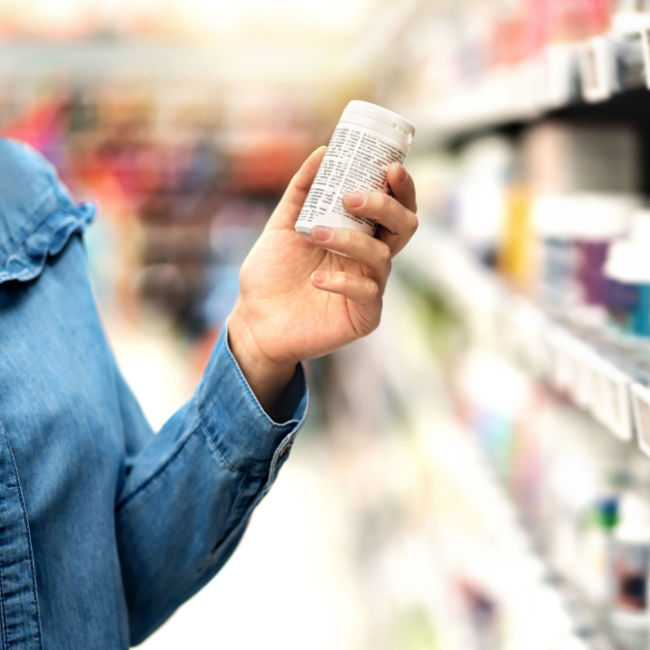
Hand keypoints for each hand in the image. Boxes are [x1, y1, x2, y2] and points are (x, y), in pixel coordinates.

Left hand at [228, 146, 417, 411]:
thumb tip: (323, 151)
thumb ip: (301, 191)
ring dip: (349, 240)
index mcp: (358, 235)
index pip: (393, 207)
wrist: (254, 320)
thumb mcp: (282, 225)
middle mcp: (369, 259)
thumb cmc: (271, 274)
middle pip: (404, 227)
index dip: (401, 187)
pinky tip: (316, 280)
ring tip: (315, 233)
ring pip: (381, 256)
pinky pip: (367, 293)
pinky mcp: (363, 316)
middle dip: (386, 207)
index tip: (389, 166)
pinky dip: (343, 281)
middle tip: (352, 197)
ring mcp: (369, 287)